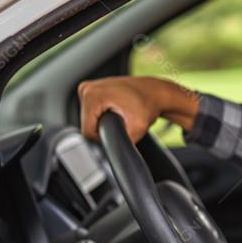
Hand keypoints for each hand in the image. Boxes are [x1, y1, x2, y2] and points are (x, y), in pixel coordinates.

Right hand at [77, 76, 198, 142]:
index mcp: (92, 95)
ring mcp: (89, 87)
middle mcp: (88, 89)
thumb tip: (114, 155)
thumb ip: (122, 144)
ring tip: (120, 114)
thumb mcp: (137, 129)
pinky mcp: (92, 89)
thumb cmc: (148, 106)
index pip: (87, 131)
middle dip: (103, 129)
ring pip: (88, 118)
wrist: (154, 92)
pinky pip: (91, 111)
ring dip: (102, 122)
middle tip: (122, 121)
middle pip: (87, 124)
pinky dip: (102, 114)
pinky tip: (115, 109)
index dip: (102, 138)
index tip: (118, 131)